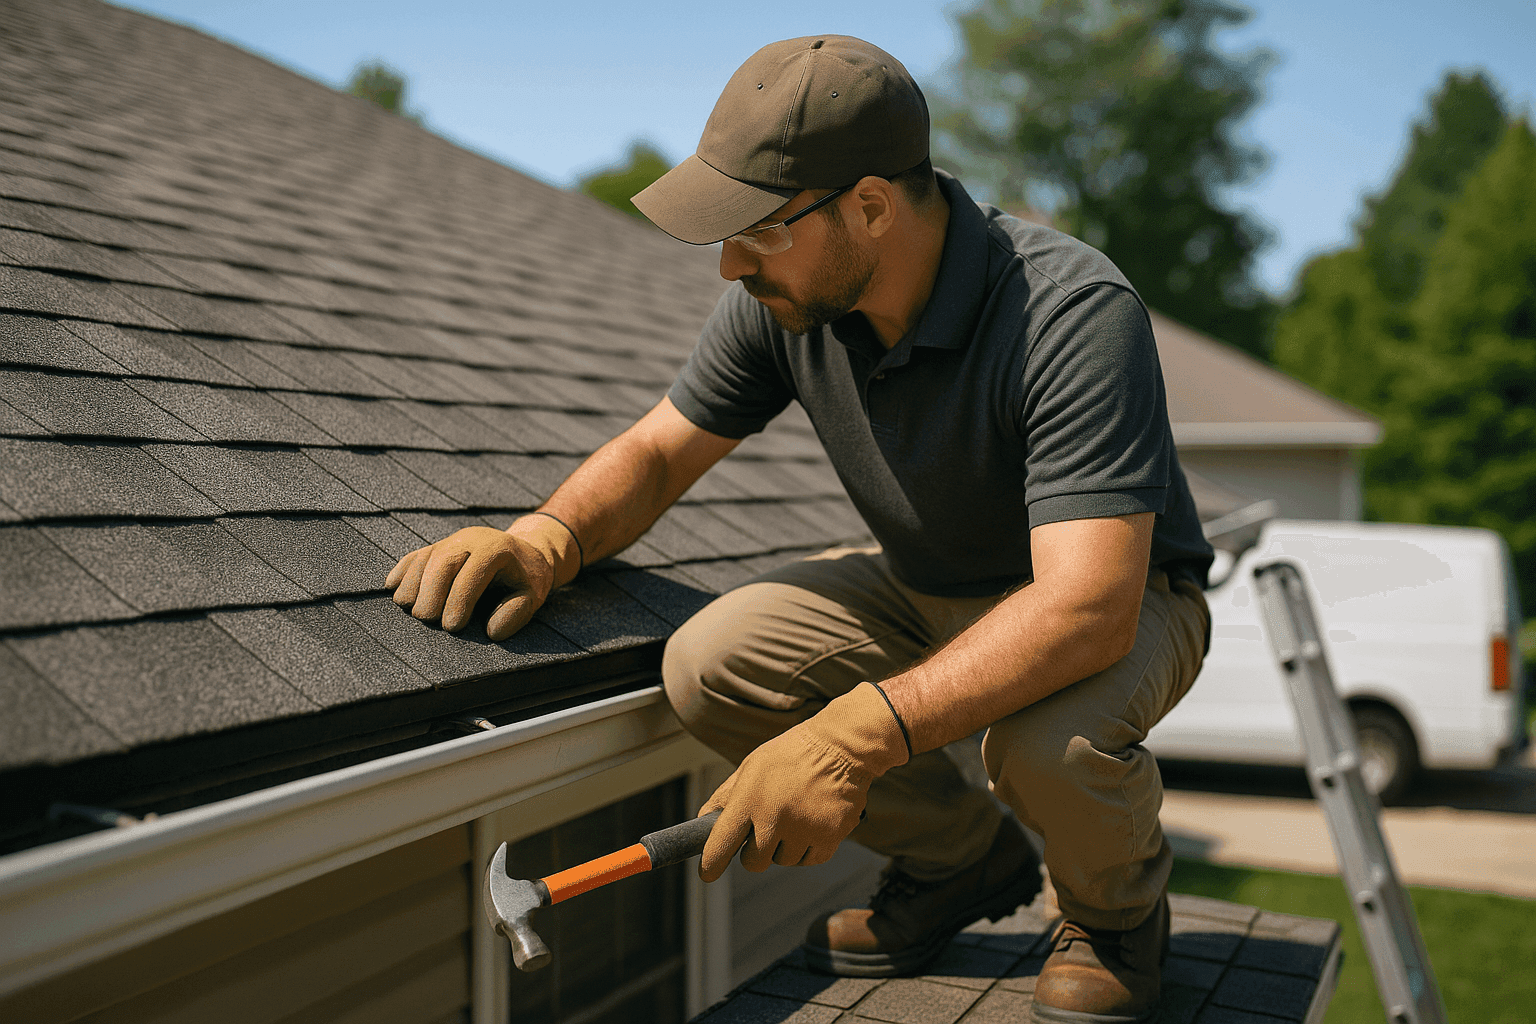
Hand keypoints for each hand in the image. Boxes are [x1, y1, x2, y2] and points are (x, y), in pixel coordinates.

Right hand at [386, 517, 576, 640]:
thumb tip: (491, 632)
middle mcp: (471, 539)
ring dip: (413, 583)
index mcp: (496, 548)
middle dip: (432, 591)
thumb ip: (517, 612)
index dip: (460, 599)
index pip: (473, 571)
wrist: (523, 552)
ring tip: (409, 609)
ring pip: (426, 557)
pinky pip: (416, 555)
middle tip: (426, 620)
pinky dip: (402, 571)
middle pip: (443, 561)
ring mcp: (452, 540)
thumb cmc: (526, 578)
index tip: (451, 626)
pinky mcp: (438, 546)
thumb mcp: (532, 594)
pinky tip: (392, 588)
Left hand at [698, 683, 908, 880]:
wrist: (841, 746)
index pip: (721, 843)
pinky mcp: (830, 837)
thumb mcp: (752, 765)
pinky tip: (811, 823)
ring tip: (795, 816)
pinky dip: (808, 848)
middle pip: (754, 862)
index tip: (708, 874)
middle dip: (755, 852)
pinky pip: (810, 860)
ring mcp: (804, 830)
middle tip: (765, 830)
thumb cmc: (791, 754)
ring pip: (784, 861)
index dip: (711, 863)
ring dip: (784, 847)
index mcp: (750, 798)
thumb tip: (705, 819)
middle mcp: (775, 818)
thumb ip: (727, 795)